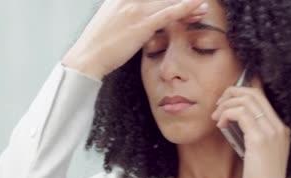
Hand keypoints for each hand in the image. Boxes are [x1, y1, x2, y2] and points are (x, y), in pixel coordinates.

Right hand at [62, 0, 208, 79]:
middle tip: (198, 2)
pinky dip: (185, 8)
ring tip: (204, 7)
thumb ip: (123, 11)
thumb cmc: (96, 45)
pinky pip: (169, 13)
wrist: (85, 59)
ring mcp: (135, 10)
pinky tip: (198, 6)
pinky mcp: (141, 24)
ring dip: (189, 4)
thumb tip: (135, 14)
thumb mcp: (108, 20)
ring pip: (169, 1)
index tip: (180, 0)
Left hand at [211, 76, 290, 177]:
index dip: (243, 91)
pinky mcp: (259, 138)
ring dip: (226, 105)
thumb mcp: (258, 153)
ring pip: (247, 100)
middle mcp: (278, 125)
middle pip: (254, 93)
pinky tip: (219, 125)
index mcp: (280, 128)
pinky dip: (226, 114)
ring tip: (216, 118)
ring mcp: (271, 130)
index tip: (226, 100)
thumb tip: (235, 122)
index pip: (262, 97)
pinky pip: (241, 114)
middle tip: (217, 107)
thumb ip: (251, 136)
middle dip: (231, 94)